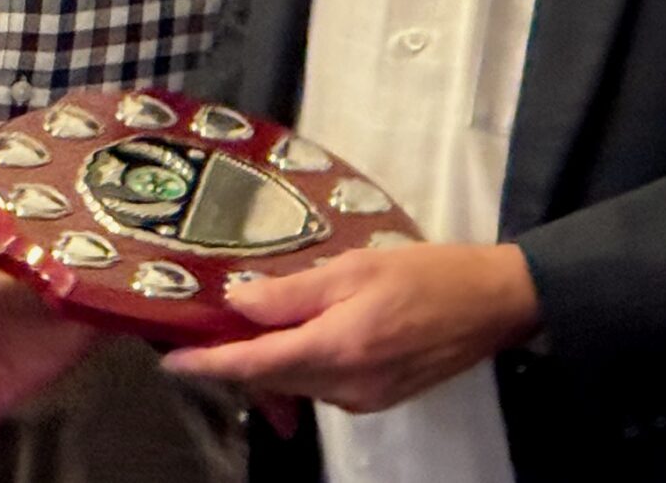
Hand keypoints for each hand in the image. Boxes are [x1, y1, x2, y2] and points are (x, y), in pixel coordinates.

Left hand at [164, 243, 540, 414]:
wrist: (492, 305)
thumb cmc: (428, 274)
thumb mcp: (356, 266)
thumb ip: (295, 290)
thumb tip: (240, 302)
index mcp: (336, 348)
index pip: (255, 364)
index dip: (210, 364)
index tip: (172, 362)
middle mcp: (345, 386)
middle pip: (271, 379)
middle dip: (234, 360)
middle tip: (204, 330)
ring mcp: (363, 399)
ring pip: (296, 384)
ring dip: (268, 362)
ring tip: (247, 328)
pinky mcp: (378, 399)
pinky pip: (323, 386)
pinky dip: (301, 366)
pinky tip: (298, 338)